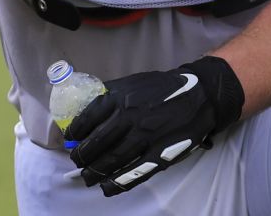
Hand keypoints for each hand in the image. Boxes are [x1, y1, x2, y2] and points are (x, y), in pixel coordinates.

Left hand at [63, 56, 243, 196]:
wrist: (199, 95)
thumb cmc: (163, 88)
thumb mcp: (133, 82)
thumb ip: (110, 93)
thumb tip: (86, 106)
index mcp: (120, 97)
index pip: (88, 117)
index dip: (75, 132)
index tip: (71, 139)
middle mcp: (129, 117)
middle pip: (97, 142)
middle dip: (82, 155)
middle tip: (76, 161)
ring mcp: (144, 137)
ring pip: (112, 159)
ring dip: (95, 171)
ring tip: (87, 177)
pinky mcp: (159, 153)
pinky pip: (134, 173)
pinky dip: (118, 183)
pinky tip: (107, 187)